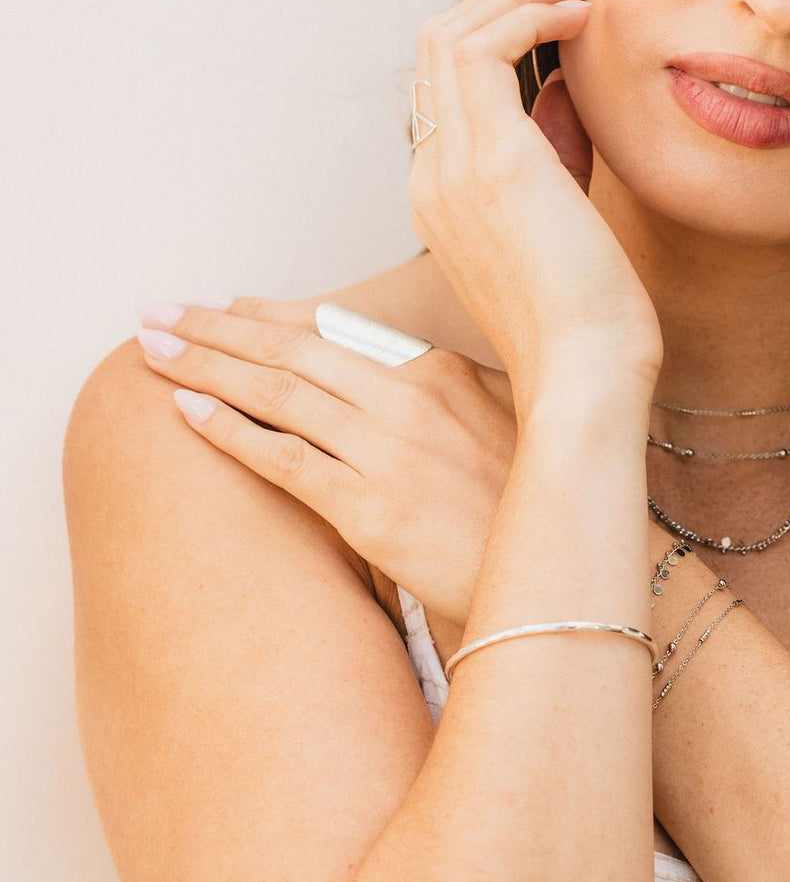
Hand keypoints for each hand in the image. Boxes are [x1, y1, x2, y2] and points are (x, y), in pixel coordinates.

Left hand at [134, 297, 514, 627]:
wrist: (545, 577)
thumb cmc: (521, 502)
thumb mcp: (499, 419)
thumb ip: (442, 383)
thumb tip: (385, 360)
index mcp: (441, 371)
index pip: (332, 329)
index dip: (266, 314)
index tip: (217, 303)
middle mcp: (410, 401)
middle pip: (293, 351)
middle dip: (217, 329)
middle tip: (157, 313)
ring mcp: (389, 454)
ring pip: (279, 395)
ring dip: (206, 367)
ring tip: (152, 350)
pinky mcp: (371, 511)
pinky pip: (286, 459)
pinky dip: (232, 430)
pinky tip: (188, 411)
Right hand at [410, 0, 663, 417]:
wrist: (586, 376)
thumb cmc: (589, 317)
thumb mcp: (565, 218)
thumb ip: (553, 151)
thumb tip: (557, 87)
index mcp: (444, 195)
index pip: (449, 86)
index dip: (500, 29)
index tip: (561, 3)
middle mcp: (431, 176)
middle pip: (438, 48)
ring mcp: (450, 168)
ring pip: (453, 36)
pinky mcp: (490, 162)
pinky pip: (483, 50)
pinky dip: (530, 17)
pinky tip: (582, 15)